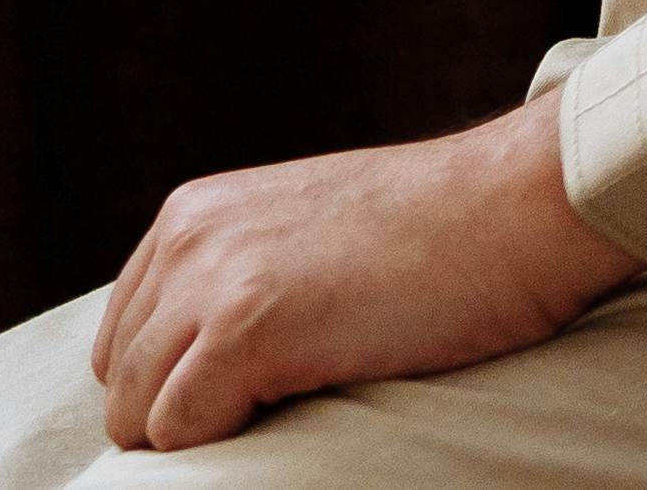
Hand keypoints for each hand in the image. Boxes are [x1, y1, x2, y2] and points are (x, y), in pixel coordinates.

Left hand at [90, 91, 637, 447]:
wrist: (523, 202)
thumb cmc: (446, 229)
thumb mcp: (308, 229)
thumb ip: (240, 271)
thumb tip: (202, 362)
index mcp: (194, 215)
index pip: (124, 341)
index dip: (177, 381)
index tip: (250, 390)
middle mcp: (186, 240)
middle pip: (123, 383)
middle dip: (183, 413)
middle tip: (276, 408)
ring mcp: (211, 285)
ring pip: (140, 417)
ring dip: (207, 432)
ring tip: (293, 408)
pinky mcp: (244, 335)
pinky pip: (182, 433)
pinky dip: (229, 445)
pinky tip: (301, 408)